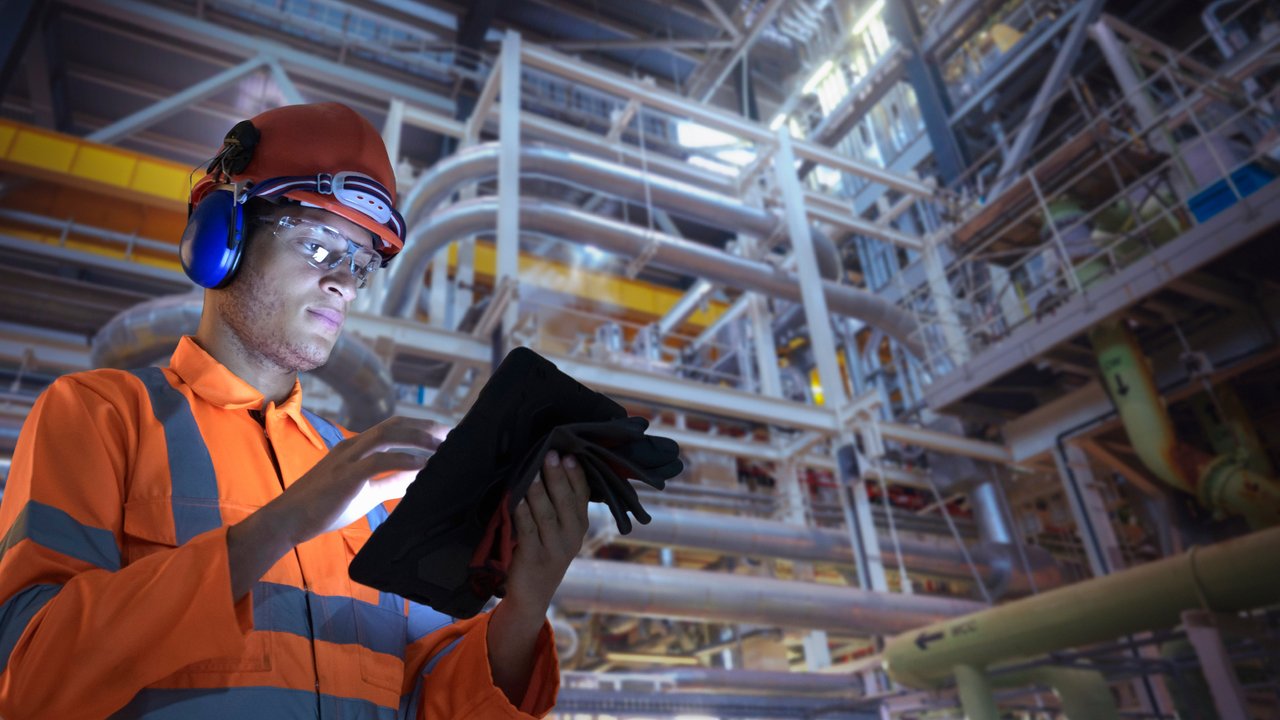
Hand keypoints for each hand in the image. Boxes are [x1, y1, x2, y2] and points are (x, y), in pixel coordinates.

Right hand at [285, 416, 442, 540]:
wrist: (287, 520)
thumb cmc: (324, 507)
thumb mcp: (366, 492)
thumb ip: (391, 483)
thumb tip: (419, 477)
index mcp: (357, 448)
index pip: (394, 428)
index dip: (421, 427)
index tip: (445, 433)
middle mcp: (353, 446)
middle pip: (395, 425)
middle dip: (426, 426)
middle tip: (453, 433)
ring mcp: (347, 459)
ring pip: (388, 436)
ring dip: (419, 438)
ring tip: (443, 447)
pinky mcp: (345, 476)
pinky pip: (378, 462)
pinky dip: (403, 460)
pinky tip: (422, 465)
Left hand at [504, 450, 589, 612]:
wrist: (533, 594)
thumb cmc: (545, 552)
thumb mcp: (561, 531)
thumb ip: (561, 505)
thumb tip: (553, 466)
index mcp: (580, 525)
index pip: (582, 495)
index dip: (576, 475)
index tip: (568, 455)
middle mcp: (572, 537)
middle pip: (566, 502)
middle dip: (557, 477)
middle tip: (550, 455)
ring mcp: (554, 549)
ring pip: (547, 515)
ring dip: (538, 491)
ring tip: (532, 471)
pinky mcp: (534, 558)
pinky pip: (528, 531)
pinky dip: (522, 513)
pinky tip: (517, 499)